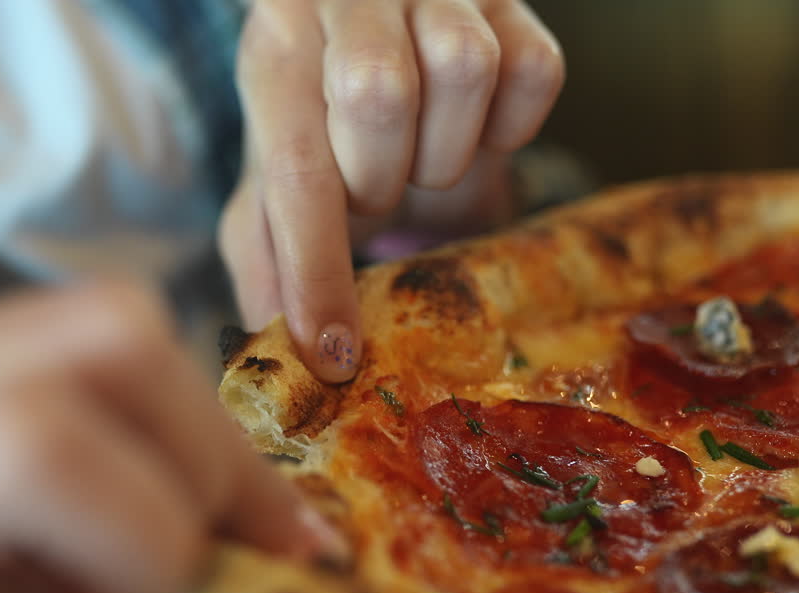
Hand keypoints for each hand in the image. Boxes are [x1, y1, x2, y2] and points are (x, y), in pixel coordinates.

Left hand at [220, 0, 563, 381]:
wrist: (382, 26)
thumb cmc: (324, 115)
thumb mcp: (275, 172)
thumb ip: (264, 249)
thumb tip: (266, 337)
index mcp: (276, 49)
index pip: (295, 168)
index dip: (316, 271)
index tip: (334, 354)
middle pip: (377, 96)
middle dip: (380, 177)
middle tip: (374, 187)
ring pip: (463, 68)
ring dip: (447, 149)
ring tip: (421, 154)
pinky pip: (535, 72)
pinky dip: (511, 124)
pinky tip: (475, 126)